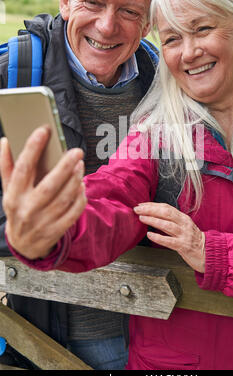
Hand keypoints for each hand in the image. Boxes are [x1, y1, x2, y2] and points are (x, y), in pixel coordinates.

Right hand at [0, 126, 86, 259]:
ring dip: (75, 180)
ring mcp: (42, 222)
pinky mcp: (56, 231)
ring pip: (64, 199)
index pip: (23, 169)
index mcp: (13, 196)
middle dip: (64, 167)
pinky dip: (80, 198)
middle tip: (76, 151)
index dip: (32, 148)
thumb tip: (5, 141)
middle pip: (49, 186)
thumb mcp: (8, 189)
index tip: (44, 130)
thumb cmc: (18, 208)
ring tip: (80, 165)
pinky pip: (73, 213)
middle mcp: (26, 209)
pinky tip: (82, 185)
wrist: (24, 244)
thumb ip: (6, 165)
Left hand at [134, 202, 204, 272]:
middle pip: (166, 213)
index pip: (166, 207)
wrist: (208, 252)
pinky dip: (159, 237)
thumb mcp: (184, 226)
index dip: (153, 205)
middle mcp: (184, 224)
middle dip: (150, 210)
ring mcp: (184, 235)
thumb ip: (171, 221)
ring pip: (167, 225)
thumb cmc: (193, 239)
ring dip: (153, 220)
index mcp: (183, 218)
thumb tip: (153, 215)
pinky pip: (169, 241)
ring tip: (142, 219)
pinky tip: (150, 235)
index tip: (141, 204)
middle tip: (138, 209)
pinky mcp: (184, 246)